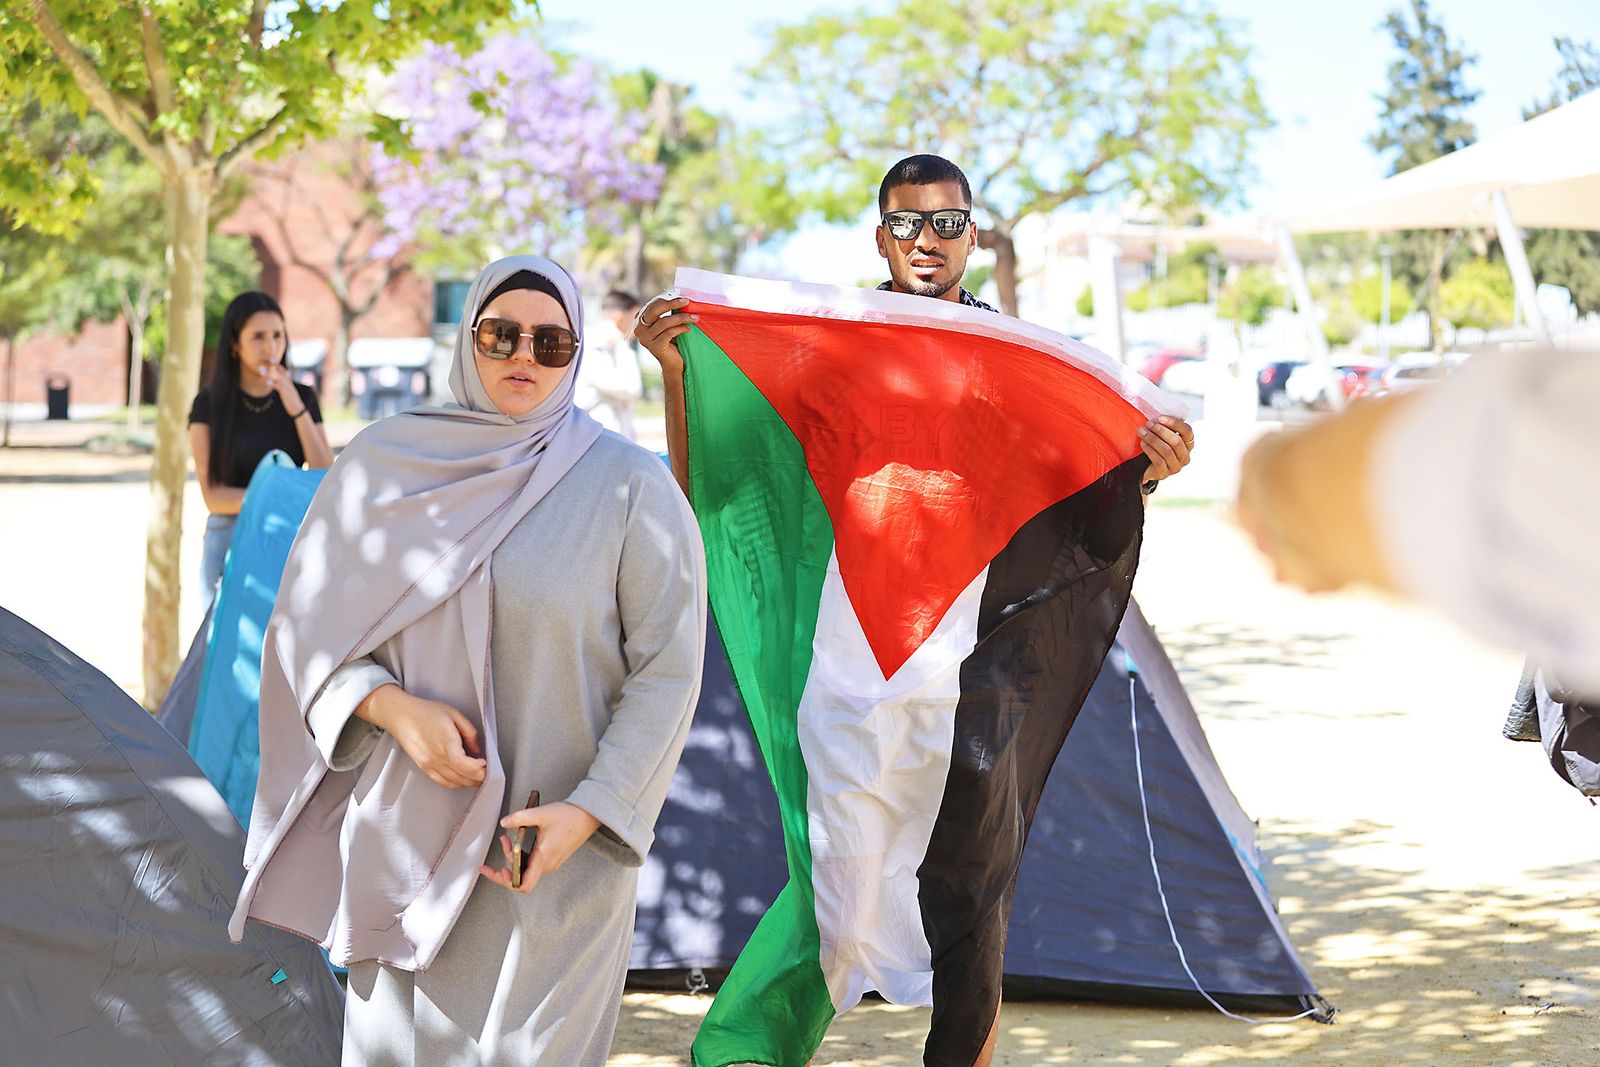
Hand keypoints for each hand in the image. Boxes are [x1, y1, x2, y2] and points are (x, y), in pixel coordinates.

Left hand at [259, 360, 300, 407]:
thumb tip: (272, 379)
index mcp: (287, 379)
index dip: (273, 362)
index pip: (280, 367)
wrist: (297, 407)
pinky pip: (279, 387)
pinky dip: (273, 384)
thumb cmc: (290, 398)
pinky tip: (267, 382)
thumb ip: (279, 382)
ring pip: (278, 377)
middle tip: (262, 360)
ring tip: (260, 371)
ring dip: (269, 373)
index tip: (265, 358)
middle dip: (271, 364)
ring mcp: (287, 386)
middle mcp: (287, 381)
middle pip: (278, 370)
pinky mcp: (286, 393)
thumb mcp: (285, 388)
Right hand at [366, 685, 486, 788]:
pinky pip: (442, 782)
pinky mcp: (424, 767)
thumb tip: (477, 750)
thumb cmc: (427, 712)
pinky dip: (456, 784)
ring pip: (453, 782)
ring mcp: (428, 763)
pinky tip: (464, 780)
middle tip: (490, 773)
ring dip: (469, 783)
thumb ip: (469, 732)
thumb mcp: (454, 714)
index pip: (462, 763)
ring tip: (480, 777)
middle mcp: (436, 755)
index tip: (485, 764)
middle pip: (461, 776)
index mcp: (445, 740)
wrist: (401, 716)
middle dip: (478, 778)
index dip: (476, 768)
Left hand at [479, 801, 600, 892]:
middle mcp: (548, 864)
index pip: (523, 883)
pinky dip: (522, 856)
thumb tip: (504, 823)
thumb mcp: (541, 814)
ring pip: (526, 869)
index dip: (507, 882)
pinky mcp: (553, 857)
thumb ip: (520, 818)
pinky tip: (518, 842)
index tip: (497, 871)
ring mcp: (551, 862)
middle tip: (495, 854)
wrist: (589, 815)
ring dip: (513, 858)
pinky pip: (533, 863)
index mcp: (543, 858)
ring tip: (506, 840)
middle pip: (521, 877)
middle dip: (505, 867)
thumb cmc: (569, 816)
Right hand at [632, 293, 695, 376]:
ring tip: (694, 317)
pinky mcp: (654, 347)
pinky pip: (669, 333)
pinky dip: (680, 329)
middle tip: (687, 302)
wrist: (675, 364)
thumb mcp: (669, 324)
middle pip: (655, 310)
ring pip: (664, 322)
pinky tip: (688, 328)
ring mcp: (645, 339)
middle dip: (672, 304)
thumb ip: (668, 312)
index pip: (653, 304)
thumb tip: (680, 297)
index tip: (684, 298)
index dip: (668, 299)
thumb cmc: (674, 341)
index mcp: (641, 321)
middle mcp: (639, 329)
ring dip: (682, 317)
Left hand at [1139, 415, 1193, 481]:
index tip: (1160, 418)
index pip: (1187, 431)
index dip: (1175, 423)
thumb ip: (1164, 426)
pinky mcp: (1164, 474)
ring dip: (1153, 439)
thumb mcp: (1162, 435)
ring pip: (1167, 451)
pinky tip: (1142, 443)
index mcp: (1188, 444)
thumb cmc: (1156, 446)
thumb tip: (1155, 411)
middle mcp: (1185, 456)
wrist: (1144, 466)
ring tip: (1142, 432)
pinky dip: (1150, 450)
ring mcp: (1176, 467)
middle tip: (1148, 424)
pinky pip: (1159, 461)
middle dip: (1161, 431)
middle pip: (1177, 442)